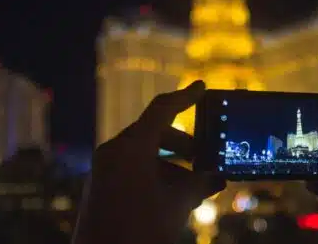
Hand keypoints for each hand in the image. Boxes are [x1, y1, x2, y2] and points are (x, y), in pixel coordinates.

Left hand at [73, 81, 224, 243]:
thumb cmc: (138, 233)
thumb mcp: (177, 206)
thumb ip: (199, 184)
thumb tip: (216, 177)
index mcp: (130, 148)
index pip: (161, 110)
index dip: (185, 97)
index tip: (202, 88)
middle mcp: (114, 153)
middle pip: (153, 132)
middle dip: (183, 144)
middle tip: (205, 156)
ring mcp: (104, 171)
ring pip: (144, 153)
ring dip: (172, 164)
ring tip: (196, 187)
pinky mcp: (101, 188)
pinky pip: (132, 170)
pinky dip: (156, 175)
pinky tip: (175, 198)